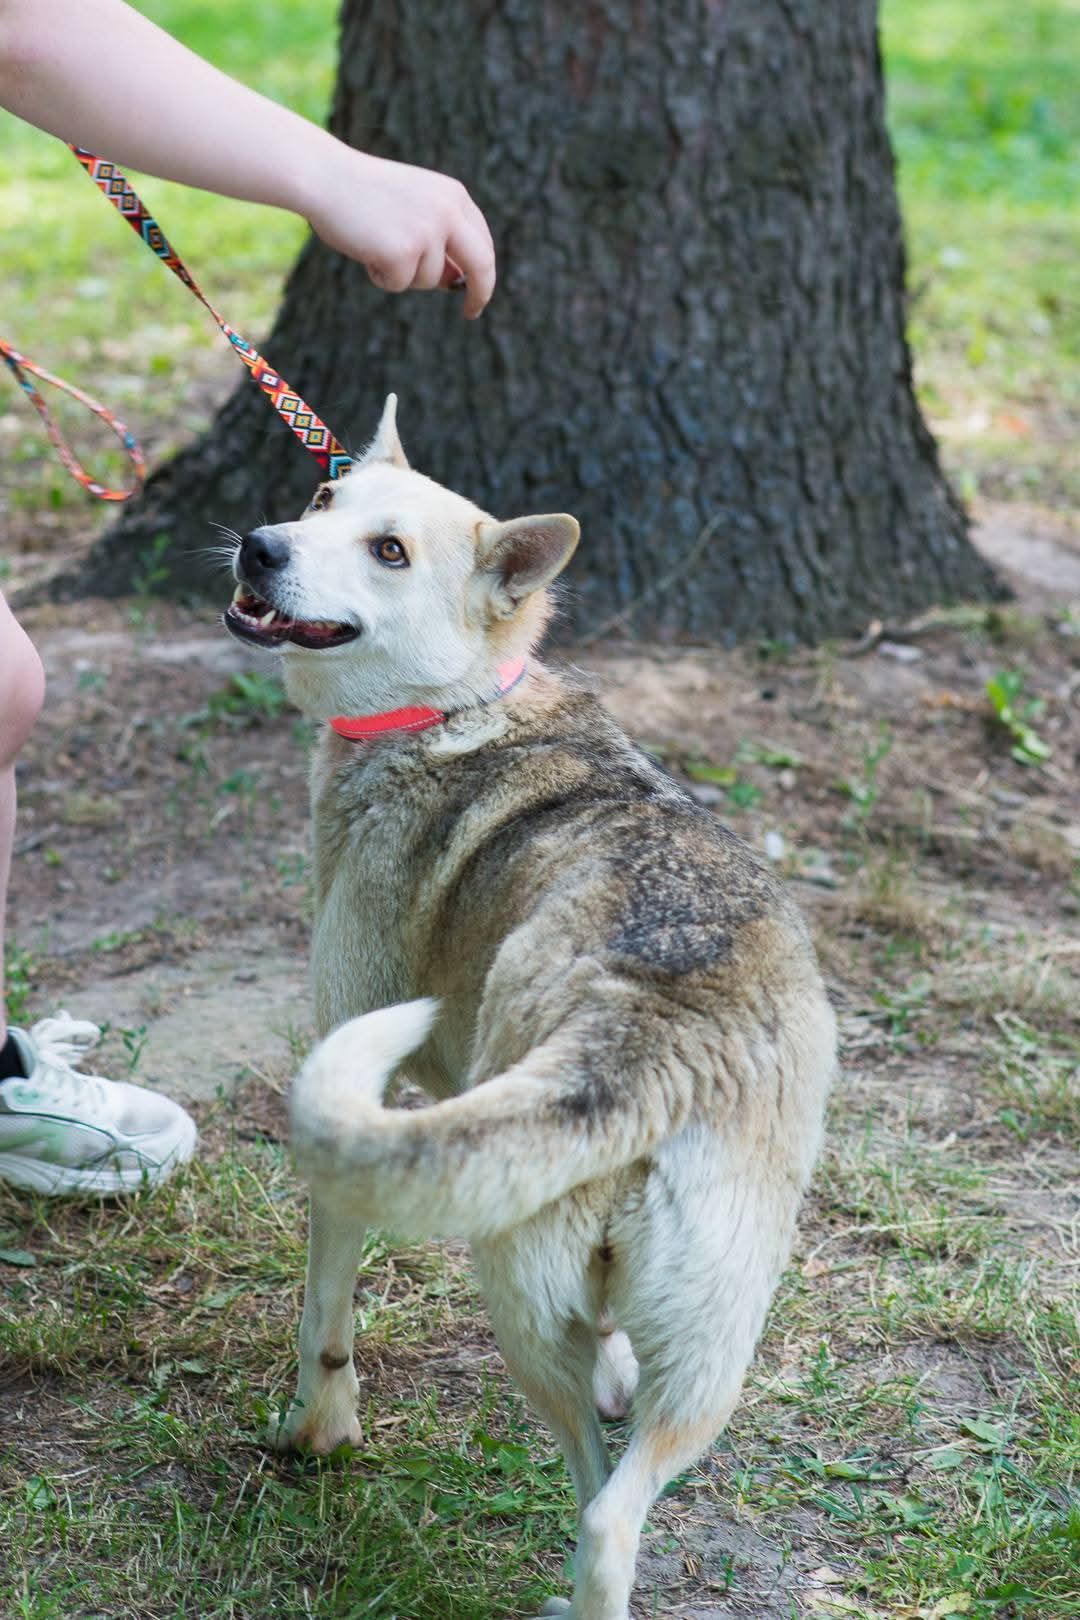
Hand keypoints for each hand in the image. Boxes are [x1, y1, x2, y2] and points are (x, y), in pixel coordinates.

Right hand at [308, 148, 495, 318]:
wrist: (324, 177)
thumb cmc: (362, 194)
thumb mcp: (411, 208)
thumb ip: (437, 239)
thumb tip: (455, 283)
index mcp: (453, 196)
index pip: (482, 242)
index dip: (483, 273)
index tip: (477, 292)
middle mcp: (447, 212)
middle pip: (481, 265)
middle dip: (479, 293)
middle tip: (471, 312)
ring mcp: (427, 232)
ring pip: (429, 280)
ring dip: (402, 275)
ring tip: (376, 244)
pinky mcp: (403, 252)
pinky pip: (399, 285)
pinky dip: (380, 277)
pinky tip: (365, 249)